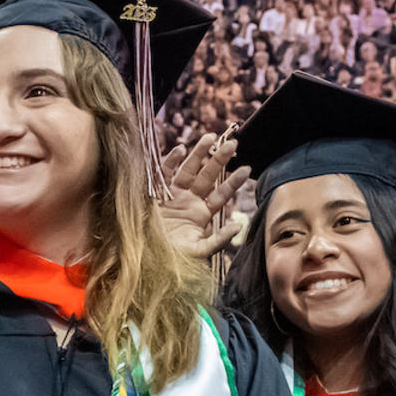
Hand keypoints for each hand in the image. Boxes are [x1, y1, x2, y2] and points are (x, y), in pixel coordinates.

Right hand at [155, 133, 249, 259]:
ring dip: (199, 153)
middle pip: (208, 176)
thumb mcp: (199, 251)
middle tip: (233, 144)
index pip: (221, 194)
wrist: (147, 259)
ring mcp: (173, 194)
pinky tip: (181, 149)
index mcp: (202, 214)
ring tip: (210, 136)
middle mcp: (190, 200)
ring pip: (189, 169)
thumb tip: (238, 225)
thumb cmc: (174, 259)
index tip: (248, 169)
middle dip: (219, 159)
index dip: (234, 182)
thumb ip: (218, 239)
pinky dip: (172, 161)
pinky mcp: (156, 193)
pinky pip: (165, 173)